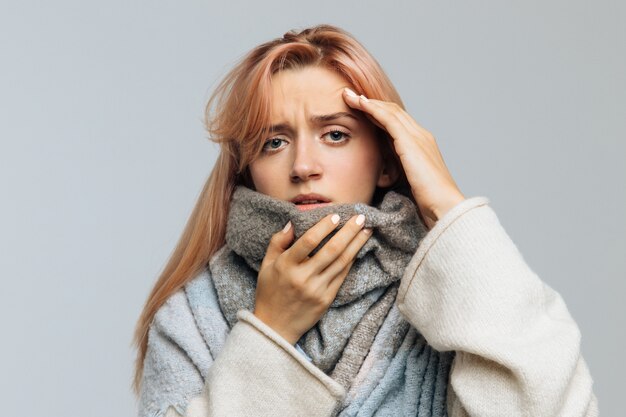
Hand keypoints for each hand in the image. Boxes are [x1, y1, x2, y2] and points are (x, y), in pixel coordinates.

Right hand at [253, 213, 372, 344]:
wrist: (275, 327)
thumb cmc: (269, 292)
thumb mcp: (266, 265)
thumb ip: (277, 242)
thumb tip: (292, 223)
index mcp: (286, 266)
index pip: (308, 241)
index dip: (324, 227)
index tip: (335, 216)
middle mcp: (303, 277)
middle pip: (331, 250)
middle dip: (348, 232)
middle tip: (361, 217)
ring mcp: (317, 289)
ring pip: (341, 262)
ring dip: (356, 244)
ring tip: (366, 230)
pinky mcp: (326, 299)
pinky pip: (342, 276)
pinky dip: (351, 260)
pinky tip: (358, 249)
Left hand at [343, 88, 465, 229]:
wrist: (444, 206)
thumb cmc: (428, 202)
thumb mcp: (410, 183)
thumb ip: (399, 172)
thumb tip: (384, 174)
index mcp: (422, 145)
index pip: (398, 122)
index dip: (378, 113)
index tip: (360, 109)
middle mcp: (421, 136)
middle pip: (393, 112)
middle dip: (371, 103)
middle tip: (351, 97)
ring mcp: (418, 137)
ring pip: (390, 111)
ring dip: (368, 102)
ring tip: (349, 96)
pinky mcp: (410, 142)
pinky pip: (389, 119)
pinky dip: (373, 109)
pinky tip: (360, 104)